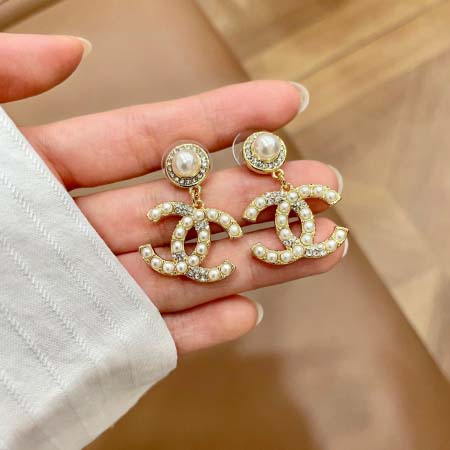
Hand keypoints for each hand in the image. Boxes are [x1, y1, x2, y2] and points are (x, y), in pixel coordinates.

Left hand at [2, 33, 344, 353]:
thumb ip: (4, 76)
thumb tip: (77, 46)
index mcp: (46, 174)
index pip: (154, 136)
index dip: (226, 116)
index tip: (288, 103)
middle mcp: (78, 232)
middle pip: (190, 209)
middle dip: (264, 197)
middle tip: (328, 186)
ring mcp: (84, 293)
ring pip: (186, 272)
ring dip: (255, 262)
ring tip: (322, 247)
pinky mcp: (80, 349)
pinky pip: (150, 337)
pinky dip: (199, 330)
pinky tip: (247, 312)